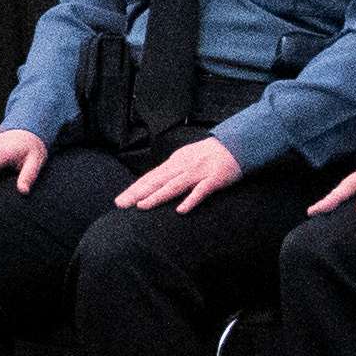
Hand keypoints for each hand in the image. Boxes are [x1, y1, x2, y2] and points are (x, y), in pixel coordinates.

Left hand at [114, 138, 246, 213]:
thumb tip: (151, 184)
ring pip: (174, 185)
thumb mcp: (185, 160)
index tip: (120, 200)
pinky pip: (201, 190)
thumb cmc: (207, 155)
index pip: (150, 177)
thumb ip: (170, 172)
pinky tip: (181, 210)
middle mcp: (182, 166)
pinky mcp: (214, 179)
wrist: (235, 145)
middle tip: (121, 204)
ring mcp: (198, 172)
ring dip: (157, 196)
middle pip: (157, 181)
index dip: (135, 189)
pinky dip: (191, 200)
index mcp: (174, 163)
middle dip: (138, 193)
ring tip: (142, 206)